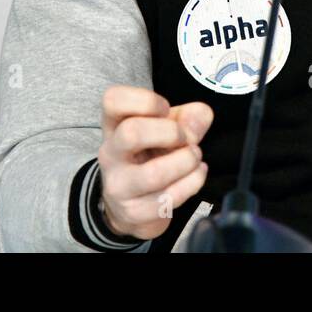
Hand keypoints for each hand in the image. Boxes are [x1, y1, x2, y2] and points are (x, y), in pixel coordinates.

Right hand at [97, 85, 212, 240]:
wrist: (134, 206)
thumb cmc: (150, 156)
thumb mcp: (166, 129)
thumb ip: (188, 117)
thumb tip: (201, 117)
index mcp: (114, 125)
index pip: (113, 100)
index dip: (146, 100)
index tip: (165, 109)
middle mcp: (110, 153)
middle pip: (132, 133)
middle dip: (171, 132)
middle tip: (185, 138)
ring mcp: (119, 185)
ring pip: (154, 173)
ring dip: (186, 161)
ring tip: (195, 156)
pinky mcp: (134, 211)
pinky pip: (170, 197)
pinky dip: (193, 181)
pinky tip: (197, 173)